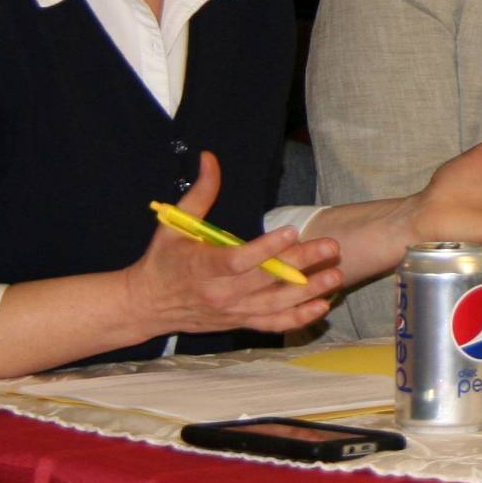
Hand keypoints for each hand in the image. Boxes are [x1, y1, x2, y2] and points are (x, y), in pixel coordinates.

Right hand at [122, 150, 343, 336]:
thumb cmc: (162, 260)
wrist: (146, 305)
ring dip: (307, 292)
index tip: (290, 231)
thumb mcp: (174, 224)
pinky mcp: (238, 322)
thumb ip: (199, 193)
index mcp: (200, 267)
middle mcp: (218, 293)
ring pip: (274, 304)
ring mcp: (231, 311)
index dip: (264, 249)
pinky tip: (322, 305)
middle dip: (301, 263)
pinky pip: (272, 324)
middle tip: (331, 247)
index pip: (236, 260)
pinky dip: (297, 319)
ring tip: (335, 276)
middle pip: (264, 280)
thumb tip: (210, 158)